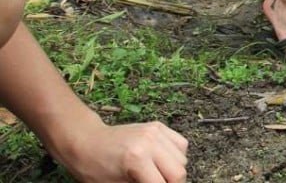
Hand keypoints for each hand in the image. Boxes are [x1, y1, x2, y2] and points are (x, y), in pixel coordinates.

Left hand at [53, 120, 187, 182]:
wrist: (86, 141)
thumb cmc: (94, 169)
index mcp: (136, 160)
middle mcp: (150, 142)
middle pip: (179, 171)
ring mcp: (155, 131)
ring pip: (182, 158)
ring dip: (174, 171)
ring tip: (159, 176)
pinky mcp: (158, 126)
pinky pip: (180, 144)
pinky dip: (176, 156)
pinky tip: (163, 162)